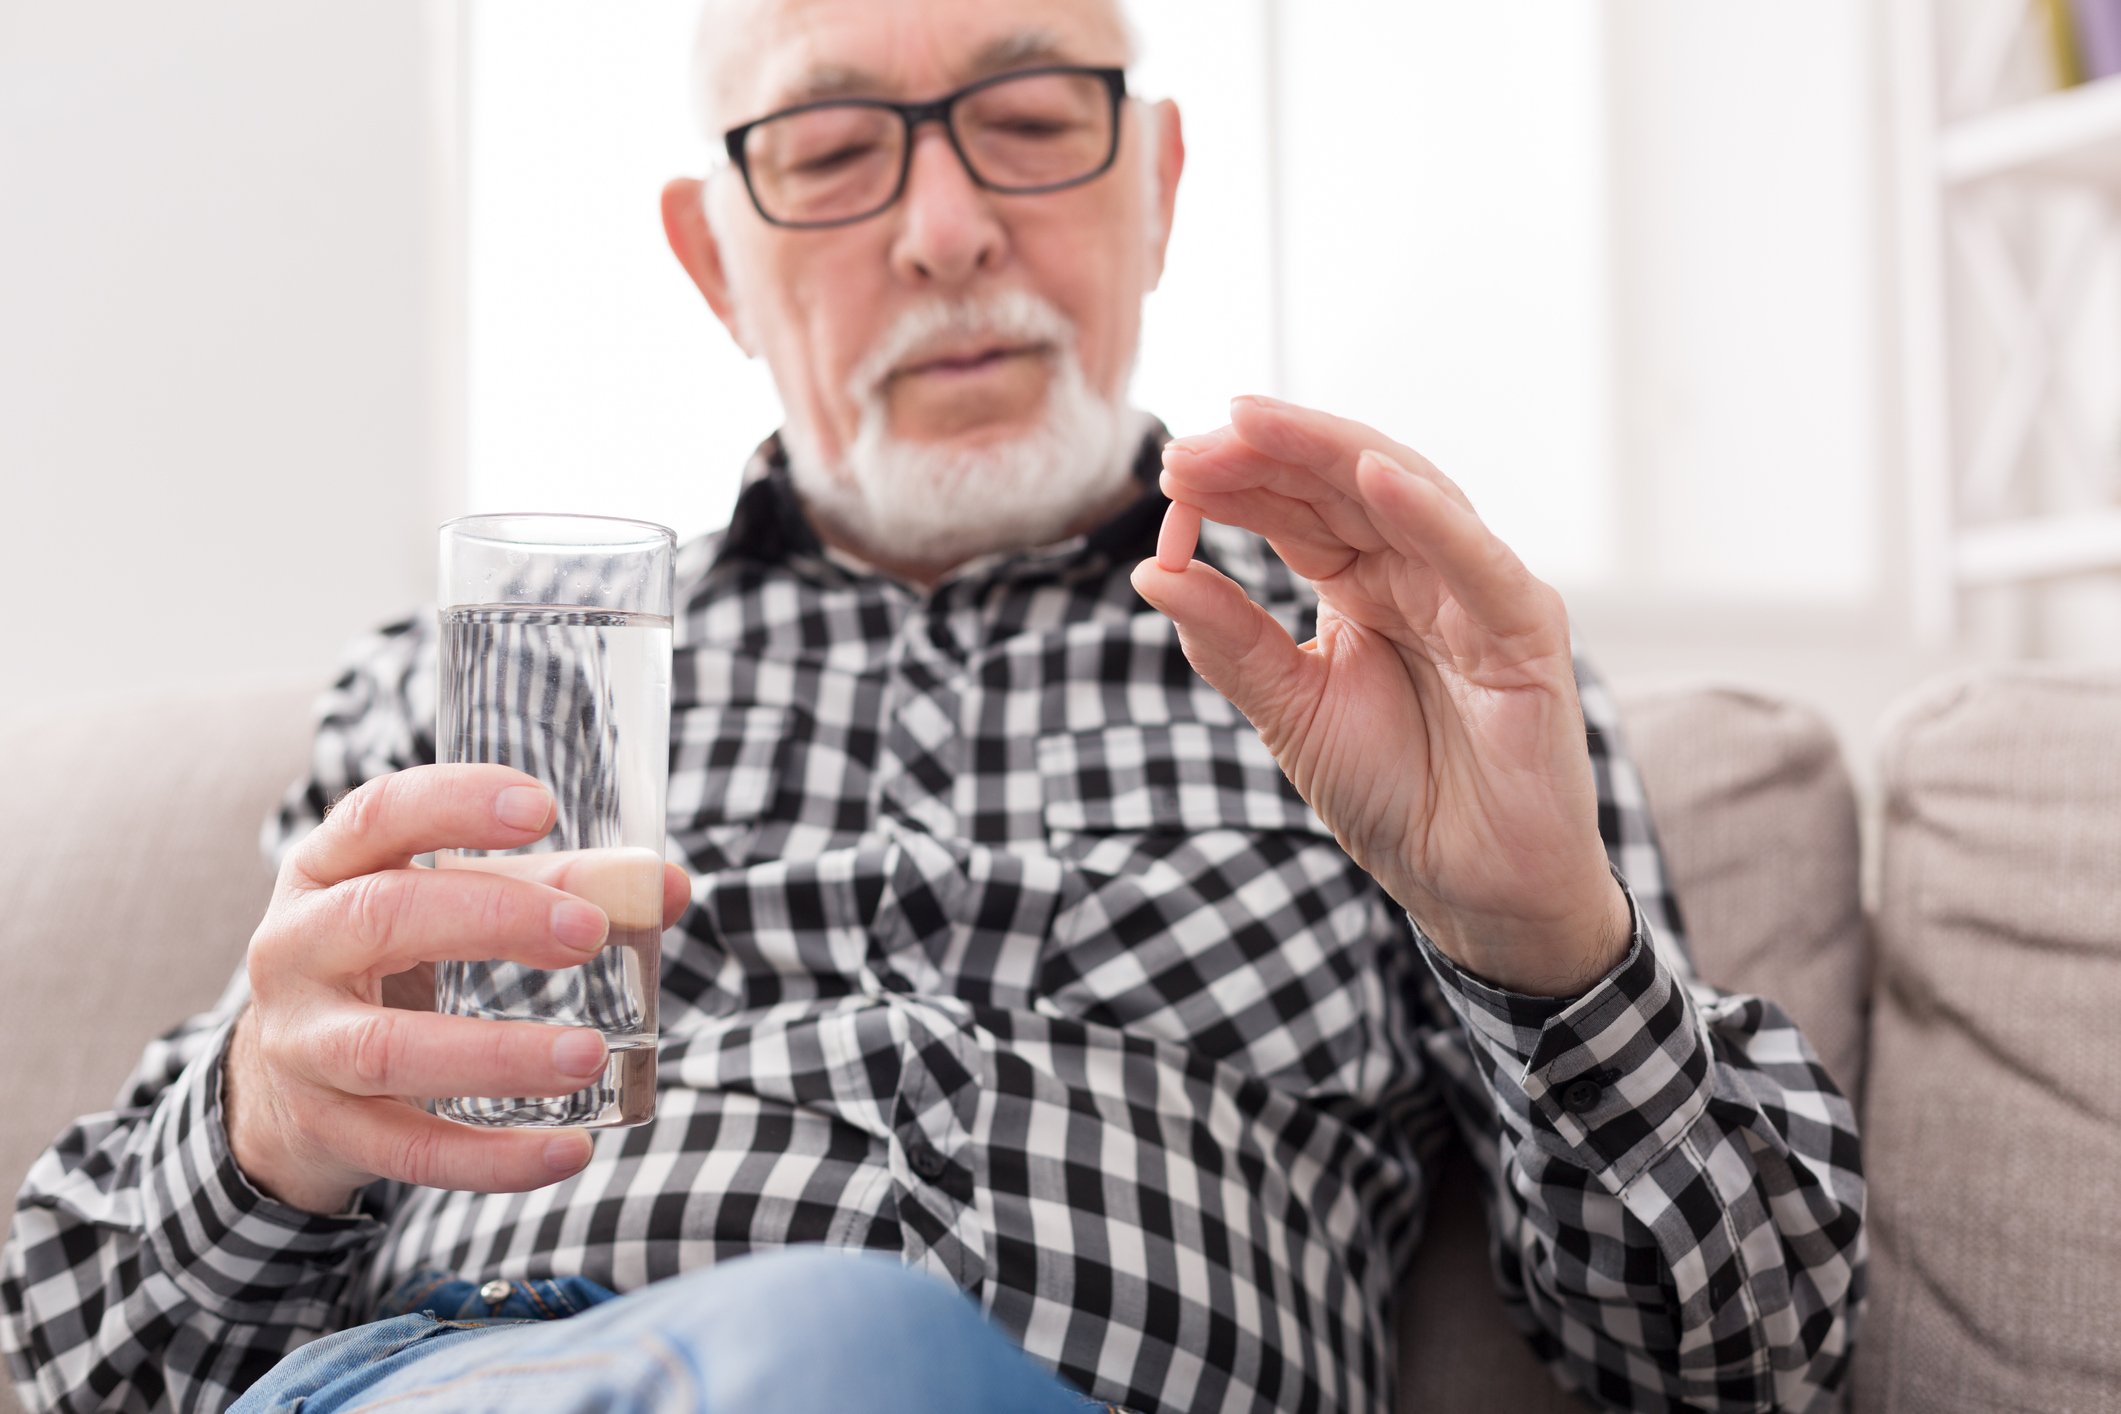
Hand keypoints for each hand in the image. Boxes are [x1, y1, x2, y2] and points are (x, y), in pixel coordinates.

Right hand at [225, 765, 691, 1214]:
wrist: (284, 1077)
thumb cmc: (395, 960)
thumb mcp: (455, 904)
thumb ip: (559, 886)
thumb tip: (663, 884)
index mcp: (329, 868)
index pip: (377, 815)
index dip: (453, 804)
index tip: (540, 806)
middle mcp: (297, 948)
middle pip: (381, 918)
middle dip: (493, 919)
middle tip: (588, 934)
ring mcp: (301, 1044)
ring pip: (387, 1050)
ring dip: (497, 1053)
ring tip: (590, 1055)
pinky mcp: (325, 1128)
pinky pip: (408, 1151)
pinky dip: (491, 1159)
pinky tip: (570, 1152)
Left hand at [1131, 396, 1629, 996]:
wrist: (1475, 887)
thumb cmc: (1397, 794)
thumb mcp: (1292, 711)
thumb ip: (1230, 643)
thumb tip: (1151, 572)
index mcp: (1362, 585)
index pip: (1296, 509)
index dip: (1237, 483)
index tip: (1169, 470)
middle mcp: (1420, 571)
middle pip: (1341, 486)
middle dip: (1267, 456)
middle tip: (1193, 443)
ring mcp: (1476, 590)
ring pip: (1404, 495)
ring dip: (1331, 453)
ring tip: (1257, 425)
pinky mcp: (1527, 627)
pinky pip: (1475, 559)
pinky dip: (1429, 514)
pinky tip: (1372, 474)